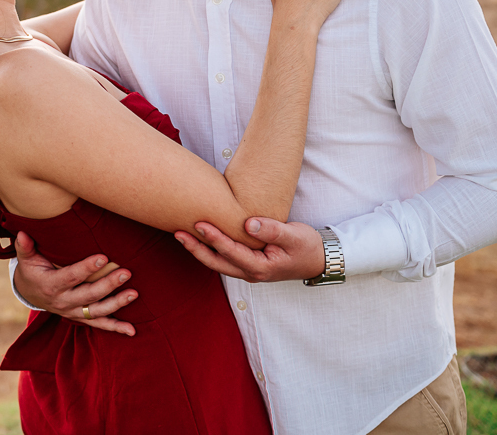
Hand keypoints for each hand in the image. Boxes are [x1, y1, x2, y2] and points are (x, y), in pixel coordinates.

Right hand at [12, 231, 137, 335]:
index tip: (103, 257)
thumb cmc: (32, 270)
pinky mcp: (80, 317)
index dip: (86, 268)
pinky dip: (116, 327)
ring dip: (117, 304)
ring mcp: (72, 312)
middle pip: (89, 295)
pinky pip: (99, 324)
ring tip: (134, 294)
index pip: (71, 277)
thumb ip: (25, 247)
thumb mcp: (26, 259)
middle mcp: (63, 302)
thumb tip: (21, 233)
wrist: (29, 293)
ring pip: (97, 311)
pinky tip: (132, 330)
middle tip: (126, 272)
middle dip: (108, 285)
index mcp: (51, 285)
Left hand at [174, 219, 325, 282]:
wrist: (319, 259)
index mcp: (261, 268)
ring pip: (218, 263)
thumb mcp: (294, 236)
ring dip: (199, 250)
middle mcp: (251, 273)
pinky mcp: (248, 264)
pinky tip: (201, 238)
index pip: (231, 252)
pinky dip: (210, 250)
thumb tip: (248, 224)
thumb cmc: (307, 247)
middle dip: (196, 248)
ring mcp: (248, 271)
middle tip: (177, 232)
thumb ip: (272, 230)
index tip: (199, 224)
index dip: (214, 238)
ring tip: (181, 234)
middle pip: (216, 263)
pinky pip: (224, 259)